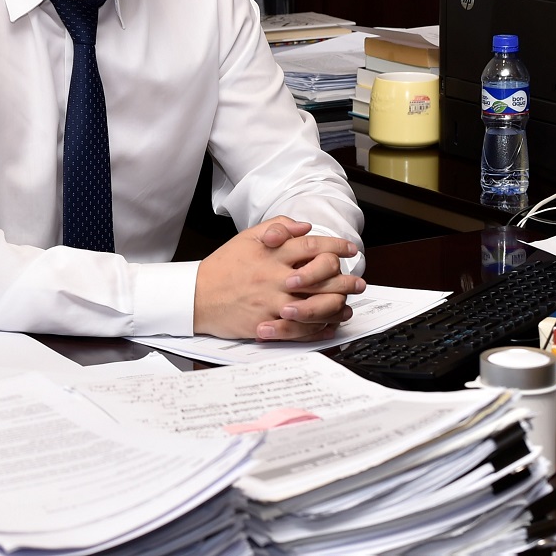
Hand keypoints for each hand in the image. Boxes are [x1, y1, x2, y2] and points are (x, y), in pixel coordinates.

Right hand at [193, 215, 365, 341]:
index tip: (349, 248)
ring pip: (315, 304)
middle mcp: (275, 276)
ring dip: (337, 303)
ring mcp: (272, 302)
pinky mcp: (267, 323)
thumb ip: (278, 228)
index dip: (335, 246)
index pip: (311, 246)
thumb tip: (305, 226)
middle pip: (320, 276)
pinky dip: (319, 327)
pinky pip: (300, 328)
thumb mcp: (247, 238)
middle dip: (344, 278)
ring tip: (348, 302)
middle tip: (358, 280)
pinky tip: (329, 324)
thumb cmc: (224, 266)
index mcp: (271, 253)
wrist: (198, 296)